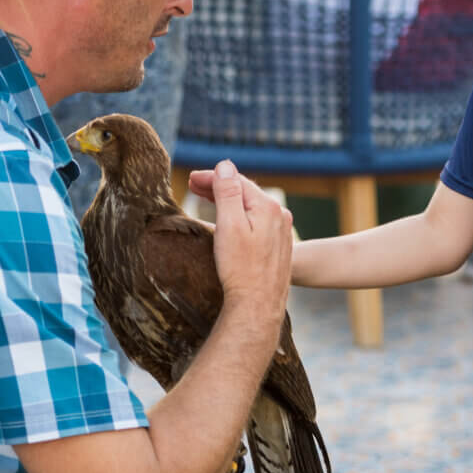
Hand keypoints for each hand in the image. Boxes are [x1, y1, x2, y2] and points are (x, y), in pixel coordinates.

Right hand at [209, 160, 292, 323]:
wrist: (258, 306)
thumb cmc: (241, 269)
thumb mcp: (229, 226)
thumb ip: (227, 193)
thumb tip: (225, 166)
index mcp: (268, 207)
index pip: (236, 181)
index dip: (212, 176)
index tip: (191, 178)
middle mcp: (279, 215)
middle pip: (244, 193)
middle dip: (219, 186)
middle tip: (193, 184)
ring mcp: (281, 231)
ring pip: (250, 207)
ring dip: (228, 200)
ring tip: (206, 198)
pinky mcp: (278, 246)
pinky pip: (256, 222)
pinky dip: (239, 215)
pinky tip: (228, 220)